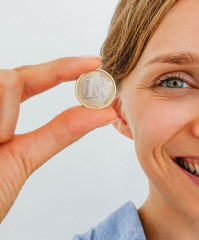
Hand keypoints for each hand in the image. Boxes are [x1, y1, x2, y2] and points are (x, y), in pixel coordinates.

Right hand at [0, 57, 117, 221]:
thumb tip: (105, 113)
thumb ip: (61, 132)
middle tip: (70, 83)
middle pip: (16, 76)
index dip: (63, 68)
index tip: (95, 61)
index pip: (32, 81)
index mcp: (0, 116)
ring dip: (8, 115)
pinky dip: (1, 117)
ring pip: (6, 80)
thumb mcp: (24, 159)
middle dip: (52, 76)